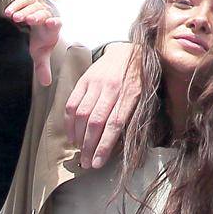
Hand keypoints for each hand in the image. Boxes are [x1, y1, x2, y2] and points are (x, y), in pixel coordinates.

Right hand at [7, 0, 62, 85]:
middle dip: (37, 16)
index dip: (55, 23)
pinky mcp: (29, 1)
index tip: (52, 23)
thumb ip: (43, 67)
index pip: (56, 24)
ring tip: (15, 17)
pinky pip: (24, 0)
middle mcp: (46, 16)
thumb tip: (46, 83)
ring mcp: (38, 7)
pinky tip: (8, 12)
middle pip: (43, 14)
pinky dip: (17, 5)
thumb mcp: (41, 53)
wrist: (39, 22)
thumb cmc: (41, 38)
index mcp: (52, 29)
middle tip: (29, 19)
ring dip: (24, 11)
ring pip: (33, 6)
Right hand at [64, 43, 142, 167]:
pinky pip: (72, 103)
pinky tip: (71, 135)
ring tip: (79, 151)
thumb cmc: (139, 79)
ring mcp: (96, 82)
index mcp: (130, 93)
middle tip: (86, 163)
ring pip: (82, 114)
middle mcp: (111, 87)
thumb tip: (121, 146)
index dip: (104, 146)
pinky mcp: (84, 79)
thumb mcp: (143, 97)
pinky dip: (69, 122)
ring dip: (78, 137)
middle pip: (95, 122)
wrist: (128, 50)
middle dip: (89, 146)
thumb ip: (132, 118)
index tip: (97, 163)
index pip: (114, 124)